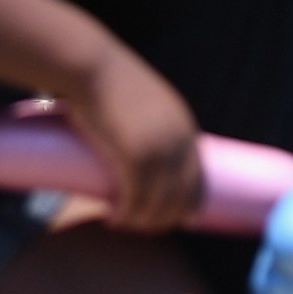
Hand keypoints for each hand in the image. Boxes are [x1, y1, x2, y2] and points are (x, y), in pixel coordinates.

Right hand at [57, 47, 200, 232]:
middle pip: (183, 196)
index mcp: (185, 129)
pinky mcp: (133, 156)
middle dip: (165, 219)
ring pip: (159, 203)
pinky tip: (115, 220)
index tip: (177, 220)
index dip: (190, 204)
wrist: (92, 66)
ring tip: (123, 223)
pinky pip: (136, 199)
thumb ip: (144, 120)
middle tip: (141, 227)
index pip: (199, 178)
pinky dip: (127, 215)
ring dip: (143, 222)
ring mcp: (158, 150)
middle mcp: (179, 142)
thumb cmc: (110, 81)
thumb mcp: (142, 101)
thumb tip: (132, 137)